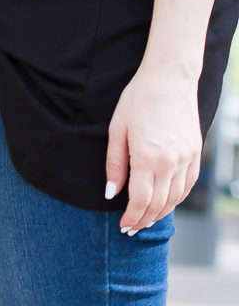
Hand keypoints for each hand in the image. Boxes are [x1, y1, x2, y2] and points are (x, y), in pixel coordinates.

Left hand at [104, 63, 202, 233]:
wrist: (170, 75)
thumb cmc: (139, 99)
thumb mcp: (117, 131)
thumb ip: (114, 165)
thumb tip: (111, 193)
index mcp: (147, 157)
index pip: (140, 201)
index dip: (131, 218)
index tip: (123, 226)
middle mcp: (170, 161)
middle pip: (157, 204)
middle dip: (143, 221)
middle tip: (132, 229)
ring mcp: (186, 156)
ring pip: (175, 198)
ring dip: (160, 213)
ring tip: (147, 220)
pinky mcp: (195, 151)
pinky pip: (188, 184)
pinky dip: (177, 198)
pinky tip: (166, 203)